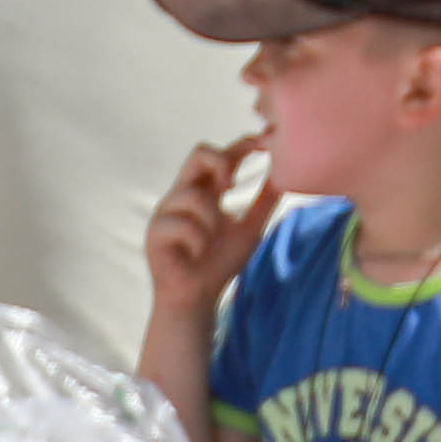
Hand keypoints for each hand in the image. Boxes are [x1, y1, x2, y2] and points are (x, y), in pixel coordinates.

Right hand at [144, 134, 277, 319]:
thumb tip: (286, 173)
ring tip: (211, 238)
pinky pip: (180, 224)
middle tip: (233, 184)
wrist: (197, 298)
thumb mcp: (250, 228)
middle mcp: (184, 195)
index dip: (241, 145)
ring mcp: (166, 212)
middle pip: (198, 153)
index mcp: (206, 192)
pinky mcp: (154, 232)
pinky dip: (197, 239)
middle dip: (220, 161)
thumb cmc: (219, 263)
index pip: (221, 156)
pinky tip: (198, 252)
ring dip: (210, 217)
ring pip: (191, 194)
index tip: (264, 142)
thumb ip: (264, 202)